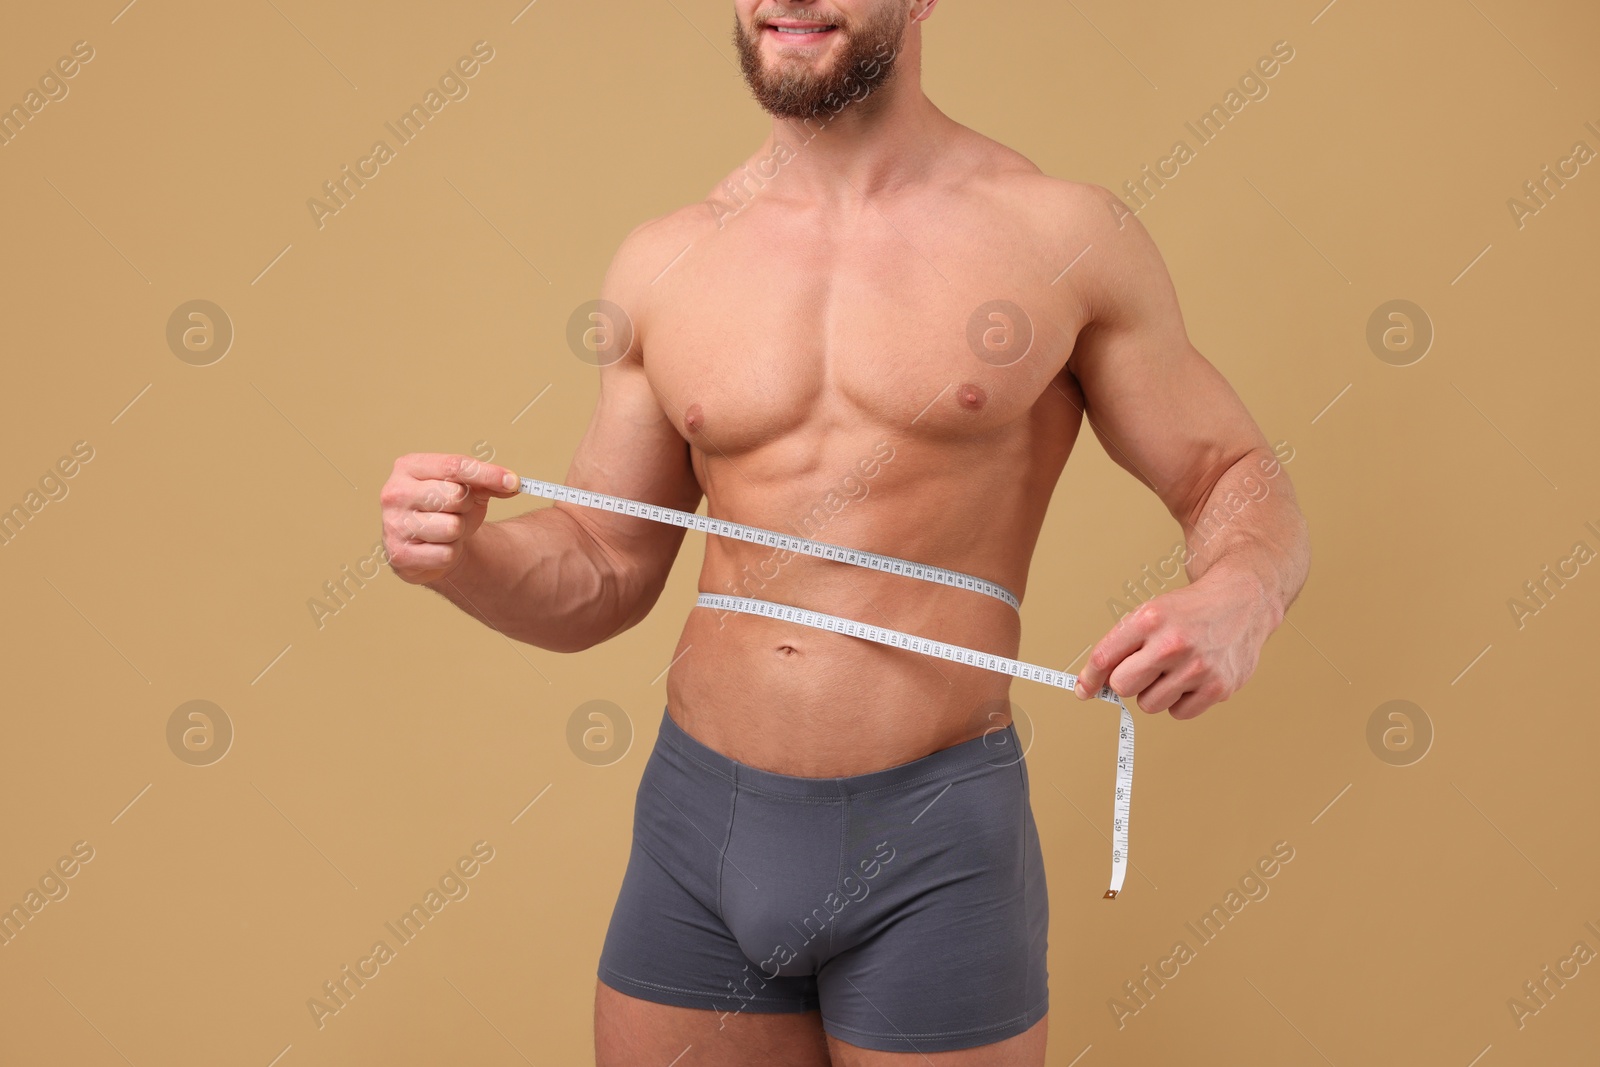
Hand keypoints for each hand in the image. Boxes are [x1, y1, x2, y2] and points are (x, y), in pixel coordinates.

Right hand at [380, 453, 521, 585]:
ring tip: (447, 529)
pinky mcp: (399, 555)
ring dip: (458, 532)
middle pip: (454, 496)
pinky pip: (446, 554)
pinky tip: (437, 548)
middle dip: (465, 505)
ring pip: (452, 527)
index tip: (513, 481)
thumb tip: (512, 483)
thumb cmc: (448, 510)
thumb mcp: (468, 489)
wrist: (427, 546)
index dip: (487, 473)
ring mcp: (394, 524)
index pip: (454, 465)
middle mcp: (395, 493)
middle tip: (457, 510)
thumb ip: (488, 481)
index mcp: (409, 467)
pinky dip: (450, 553)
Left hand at [1073, 570, 1279, 718]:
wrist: (1243, 601)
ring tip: (1173, 670)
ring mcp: (1197, 667)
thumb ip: (1121, 646)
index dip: (1089, 679)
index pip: (1103, 658)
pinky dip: (1180, 701)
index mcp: (1149, 619)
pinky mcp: (1218, 687)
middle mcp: (1172, 643)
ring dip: (1155, 692)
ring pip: (1149, 704)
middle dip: (1127, 681)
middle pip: (1122, 686)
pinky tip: (1191, 678)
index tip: (1083, 691)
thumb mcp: (1151, 614)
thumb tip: (1090, 685)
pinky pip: (1179, 713)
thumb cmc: (1190, 611)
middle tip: (1144, 668)